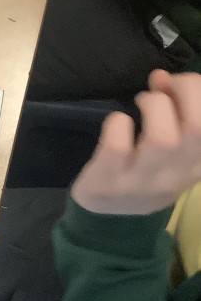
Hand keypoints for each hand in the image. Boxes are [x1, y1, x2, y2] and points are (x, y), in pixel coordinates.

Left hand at [71, 71, 200, 214]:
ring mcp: (141, 183)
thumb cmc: (145, 174)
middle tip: (160, 88)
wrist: (109, 223)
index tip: (178, 84)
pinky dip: (117, 124)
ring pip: (161, 139)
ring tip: (139, 103)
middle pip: (197, 127)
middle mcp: (176, 177)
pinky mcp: (108, 185)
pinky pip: (117, 147)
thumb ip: (174, 112)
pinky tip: (117, 123)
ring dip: (151, 107)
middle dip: (183, 90)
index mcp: (197, 165)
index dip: (199, 91)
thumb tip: (160, 77)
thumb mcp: (172, 150)